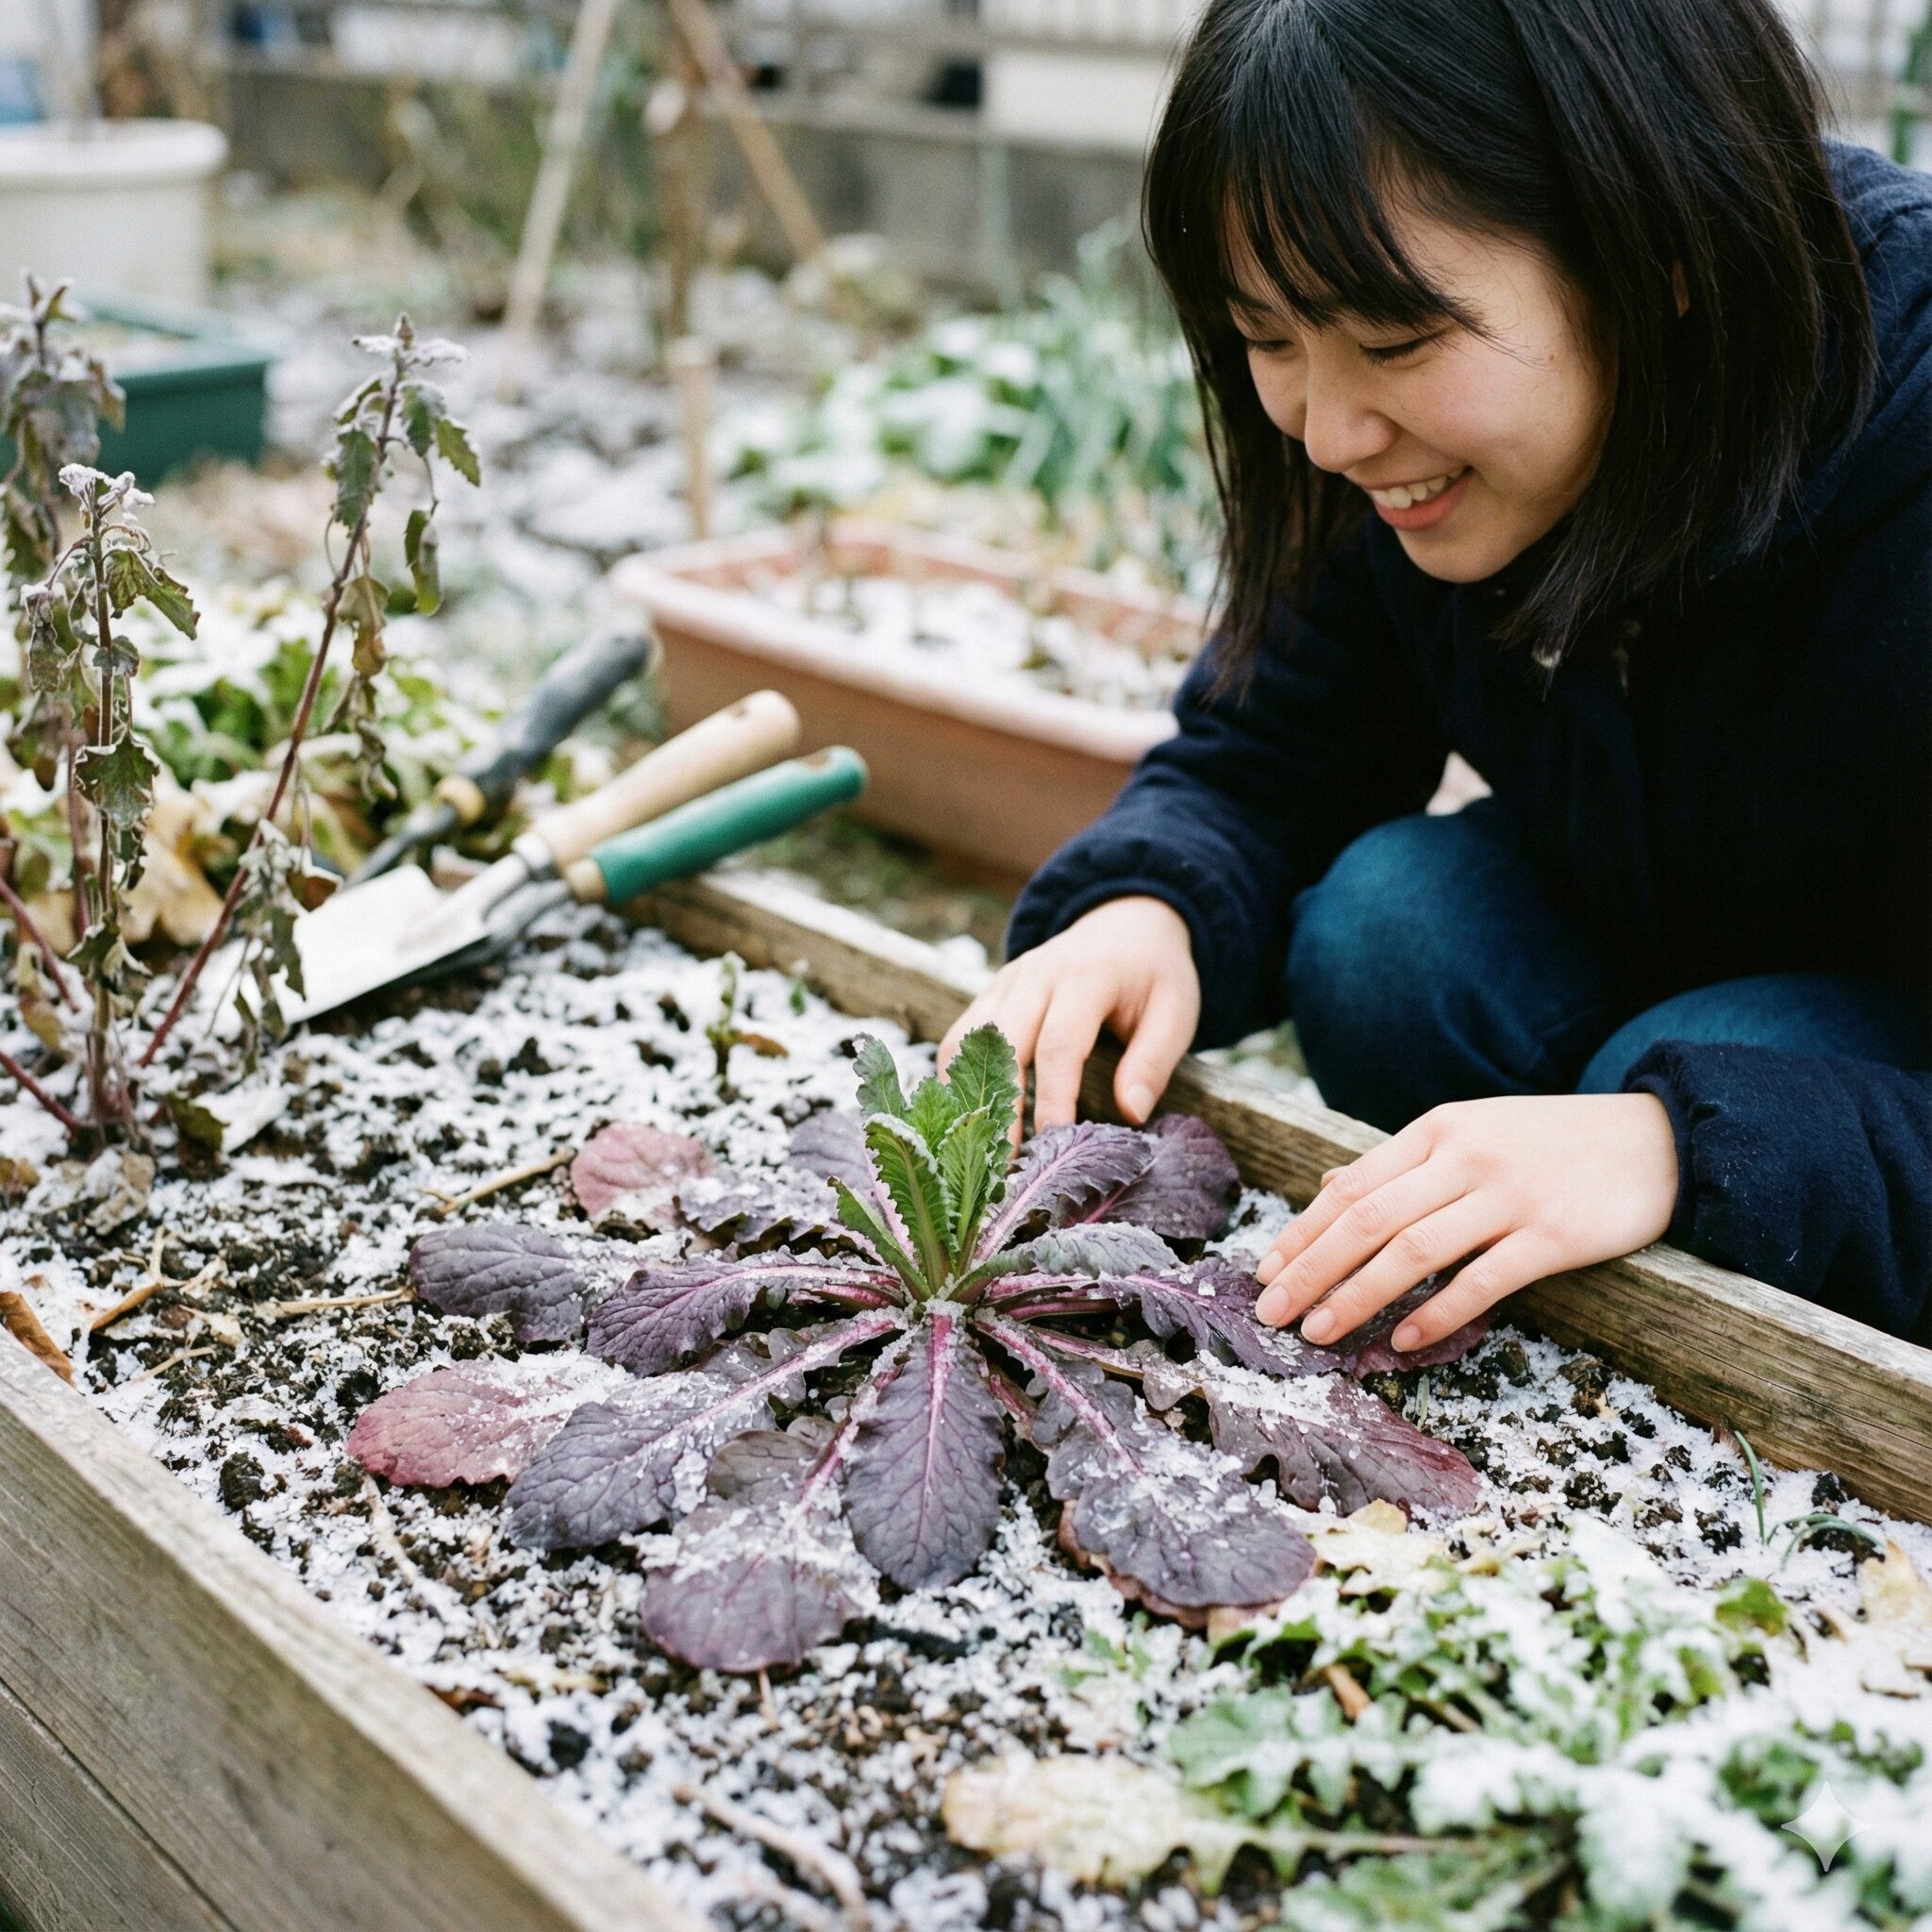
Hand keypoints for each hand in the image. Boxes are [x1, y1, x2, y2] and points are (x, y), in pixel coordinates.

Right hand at [938, 896, 1199, 1137]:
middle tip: (1002, 1165)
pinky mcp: (989, 995)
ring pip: (968, 1040)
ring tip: (977, 1151)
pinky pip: (958, 1039)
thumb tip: (1130, 1113)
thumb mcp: (1176, 1012)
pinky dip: (954, 1080)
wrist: (1124, 924)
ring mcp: (1005, 983)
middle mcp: (1036, 975)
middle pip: (1002, 1043)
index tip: (1050, 1143)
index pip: (1060, 1043)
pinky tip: (966, 1122)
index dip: (1052, 1097)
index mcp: (1085, 977)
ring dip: (968, 1095)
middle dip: (1000, 1106)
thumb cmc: (1153, 976)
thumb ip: (1153, 1062)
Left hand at [1253, 1094, 1677, 1350]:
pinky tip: (1402, 1341)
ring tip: (1318, 1333)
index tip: (1263, 1273)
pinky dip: (1435, 1314)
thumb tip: (1329, 1186)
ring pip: (1412, 1252)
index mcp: (1437, 1131)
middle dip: (1310, 1270)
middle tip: (1270, 1314)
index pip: (1351, 1186)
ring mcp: (1508, 1196)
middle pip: (1367, 1220)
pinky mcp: (1552, 1236)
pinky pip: (1481, 1282)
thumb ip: (1402, 1162)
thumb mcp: (1470, 1133)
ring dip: (1356, 1298)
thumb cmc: (1550, 1143)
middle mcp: (1464, 1158)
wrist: (1655, 1139)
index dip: (1302, 1233)